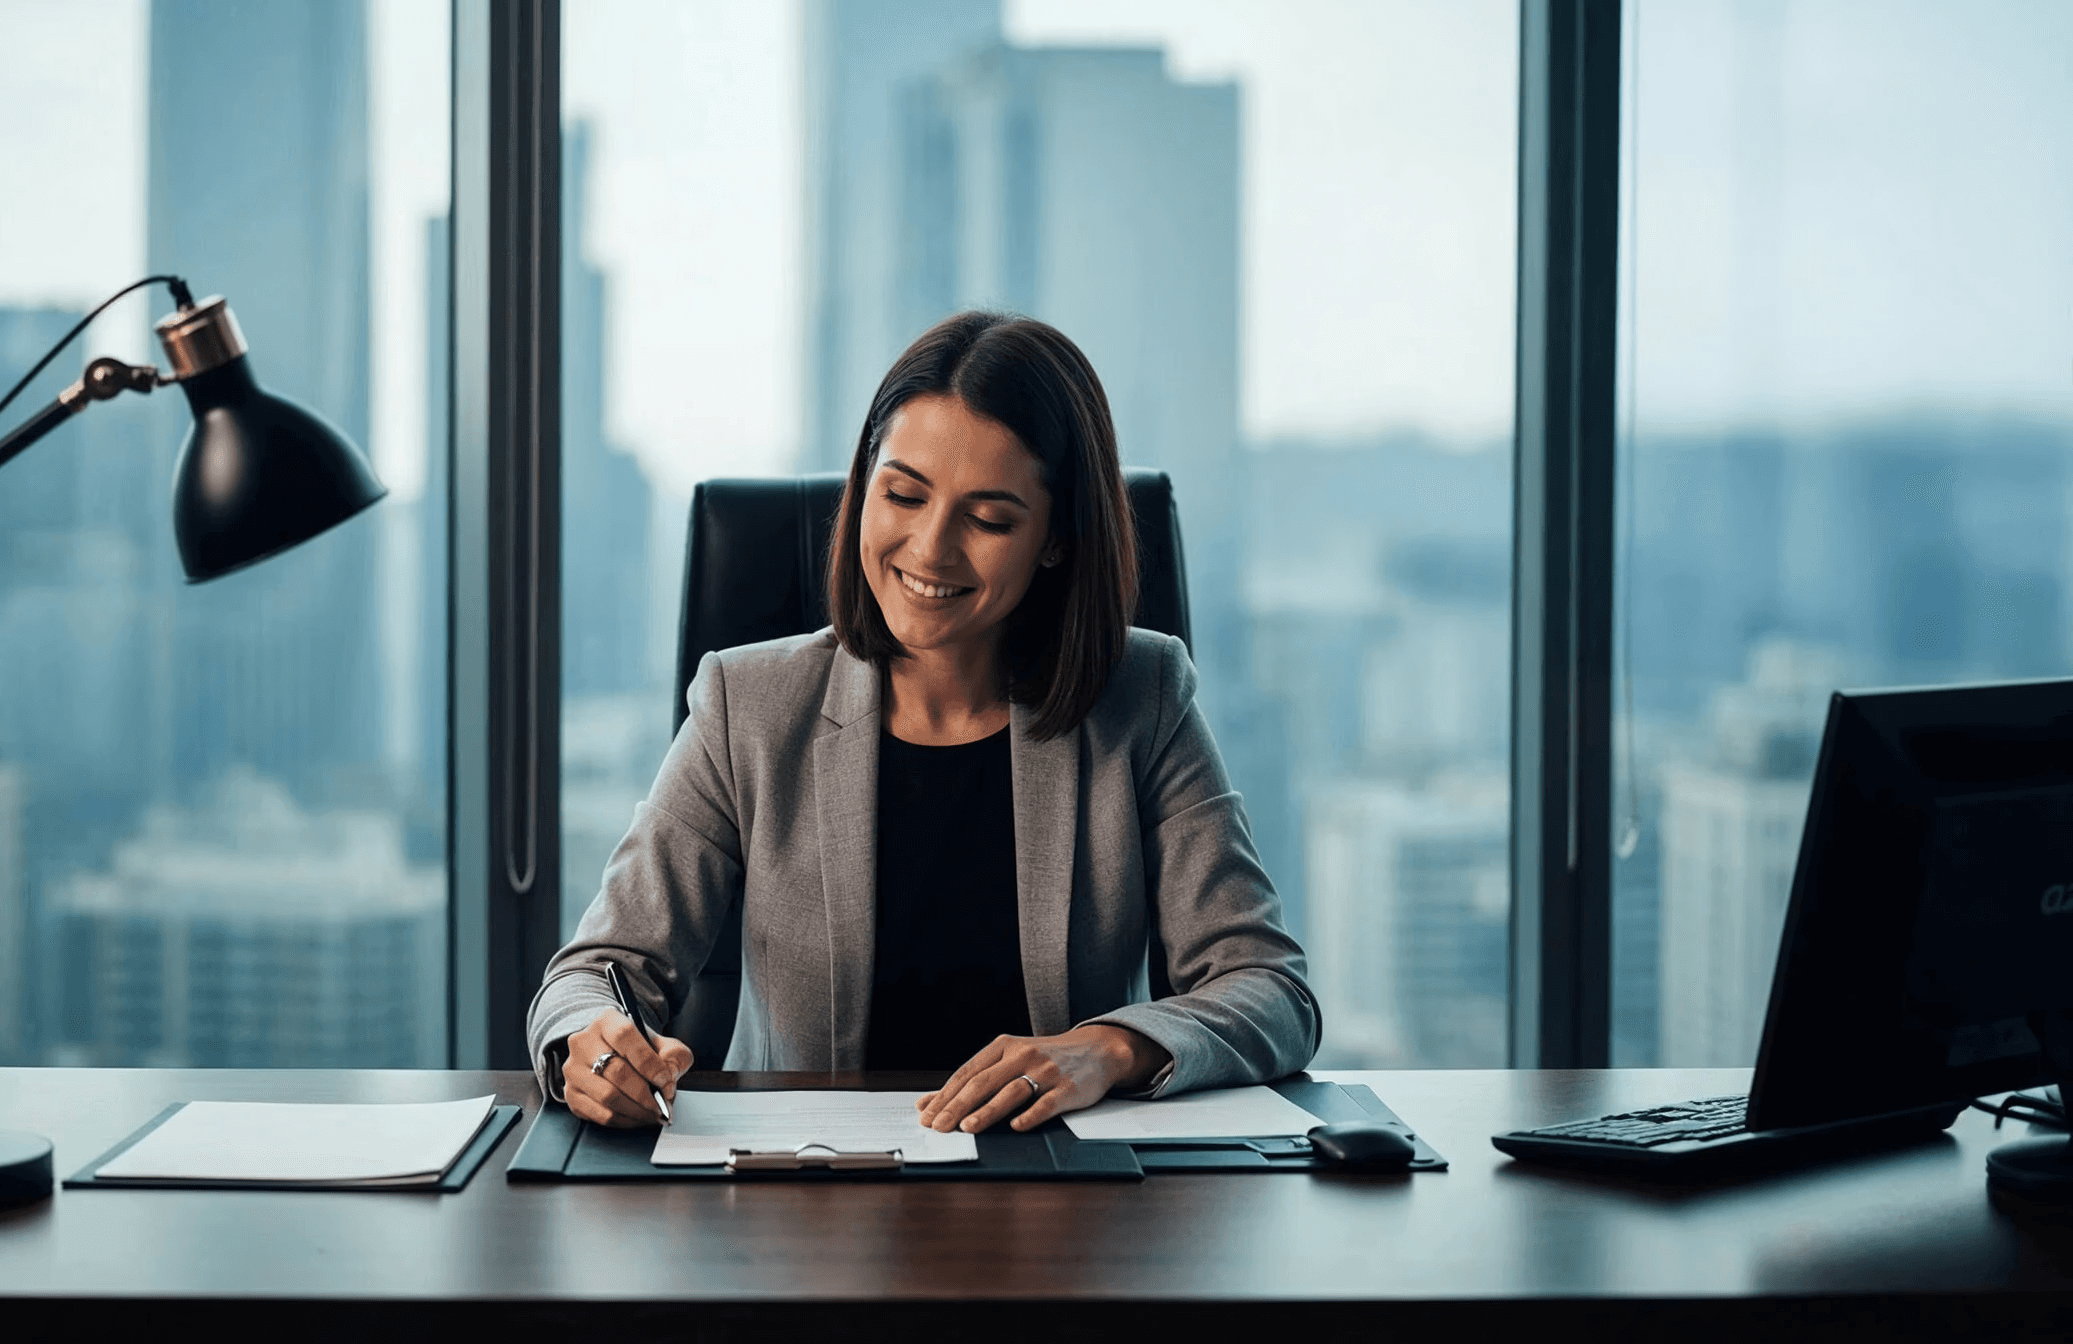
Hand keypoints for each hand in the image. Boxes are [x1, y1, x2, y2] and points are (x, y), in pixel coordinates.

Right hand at [561, 1010, 693, 1126]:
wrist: (610, 1055)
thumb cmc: (637, 1050)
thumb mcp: (661, 1044)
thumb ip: (674, 1055)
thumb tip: (669, 1079)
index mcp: (607, 1021)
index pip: (625, 1037)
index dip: (648, 1062)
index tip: (666, 1081)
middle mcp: (583, 1042)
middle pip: (616, 1071)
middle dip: (645, 1094)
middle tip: (663, 1105)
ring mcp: (573, 1069)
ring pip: (607, 1096)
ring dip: (636, 1110)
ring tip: (653, 1114)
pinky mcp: (571, 1094)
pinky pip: (600, 1114)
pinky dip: (624, 1121)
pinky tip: (638, 1118)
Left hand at [916, 1025, 1170, 1133]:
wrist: (1096, 1050)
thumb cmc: (1044, 1059)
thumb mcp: (1008, 1060)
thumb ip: (972, 1080)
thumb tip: (927, 1103)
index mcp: (1003, 1046)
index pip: (967, 1072)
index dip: (945, 1095)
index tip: (927, 1116)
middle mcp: (1022, 1054)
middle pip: (983, 1082)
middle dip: (957, 1106)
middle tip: (939, 1127)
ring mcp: (1046, 1070)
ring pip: (1011, 1091)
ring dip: (987, 1110)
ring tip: (967, 1127)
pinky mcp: (1067, 1087)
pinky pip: (1047, 1102)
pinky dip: (1031, 1115)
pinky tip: (1016, 1126)